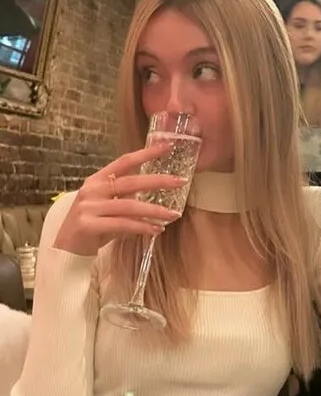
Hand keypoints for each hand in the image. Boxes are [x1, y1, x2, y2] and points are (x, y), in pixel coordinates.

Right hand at [53, 144, 187, 255]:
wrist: (65, 249)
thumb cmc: (91, 226)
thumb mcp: (108, 207)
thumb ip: (126, 198)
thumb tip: (156, 196)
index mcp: (97, 180)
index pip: (124, 161)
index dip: (146, 153)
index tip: (167, 146)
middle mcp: (92, 190)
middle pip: (130, 182)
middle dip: (158, 181)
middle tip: (180, 181)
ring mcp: (89, 207)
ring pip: (129, 206)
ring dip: (155, 210)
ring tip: (174, 214)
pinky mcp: (88, 225)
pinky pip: (122, 224)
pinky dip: (142, 227)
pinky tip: (156, 229)